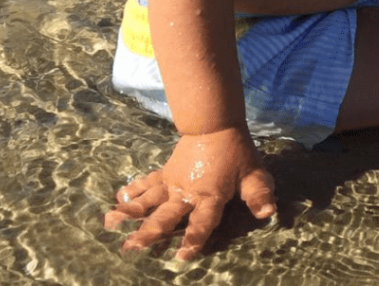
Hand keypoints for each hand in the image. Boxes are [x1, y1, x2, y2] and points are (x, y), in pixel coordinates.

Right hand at [104, 126, 275, 260]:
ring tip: (110, 223)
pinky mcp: (166, 173)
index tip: (181, 255)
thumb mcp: (253, 174)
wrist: (216, 123)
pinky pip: (147, 183)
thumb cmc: (237, 152)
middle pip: (167, 216)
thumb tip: (269, 212)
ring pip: (149, 200)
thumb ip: (259, 195)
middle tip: (130, 246)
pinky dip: (133, 190)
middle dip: (149, 232)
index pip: (203, 222)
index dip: (194, 239)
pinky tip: (117, 198)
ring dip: (130, 213)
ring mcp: (173, 183)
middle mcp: (187, 193)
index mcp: (209, 196)